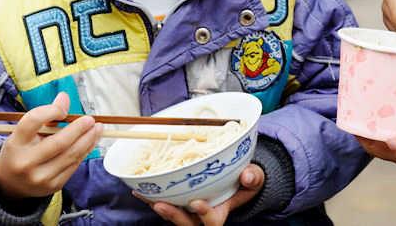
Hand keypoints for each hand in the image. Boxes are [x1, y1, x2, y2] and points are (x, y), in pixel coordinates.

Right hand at [0, 92, 102, 198]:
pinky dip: (85, 151)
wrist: (9, 184)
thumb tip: (65, 97)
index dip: (51, 110)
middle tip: (90, 119)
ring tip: (98, 128)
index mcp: (15, 143)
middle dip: (79, 128)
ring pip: (71, 155)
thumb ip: (45, 115)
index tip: (63, 110)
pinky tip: (91, 141)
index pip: (33, 121)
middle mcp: (26, 162)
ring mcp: (40, 177)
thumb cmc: (21, 151)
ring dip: (89, 139)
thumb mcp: (25, 133)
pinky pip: (74, 165)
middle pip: (59, 141)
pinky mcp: (52, 186)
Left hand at [136, 163, 264, 224]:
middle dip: (173, 216)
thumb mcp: (254, 179)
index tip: (197, 202)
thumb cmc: (245, 182)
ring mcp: (188, 212)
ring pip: (172, 216)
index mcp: (219, 214)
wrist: (236, 181)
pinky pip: (164, 204)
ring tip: (146, 195)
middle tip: (160, 204)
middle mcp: (201, 218)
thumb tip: (247, 175)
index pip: (211, 222)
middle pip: (185, 224)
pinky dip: (152, 197)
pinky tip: (141, 188)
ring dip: (159, 207)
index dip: (204, 215)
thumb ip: (253, 178)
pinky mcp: (179, 203)